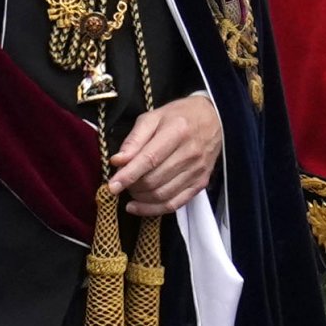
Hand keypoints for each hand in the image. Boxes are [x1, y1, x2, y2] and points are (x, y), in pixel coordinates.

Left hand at [108, 93, 221, 215]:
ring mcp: (197, 171)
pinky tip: (138, 207)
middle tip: (120, 183)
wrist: (214, 119)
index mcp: (176, 132)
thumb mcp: (152, 117)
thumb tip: (118, 161)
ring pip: (164, 195)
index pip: (149, 160)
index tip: (111, 186)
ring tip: (129, 191)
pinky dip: (155, 209)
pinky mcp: (201, 183)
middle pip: (155, 180)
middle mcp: (189, 154)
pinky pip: (176, 203)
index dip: (128, 175)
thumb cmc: (178, 116)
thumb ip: (134, 139)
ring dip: (141, 198)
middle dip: (132, 186)